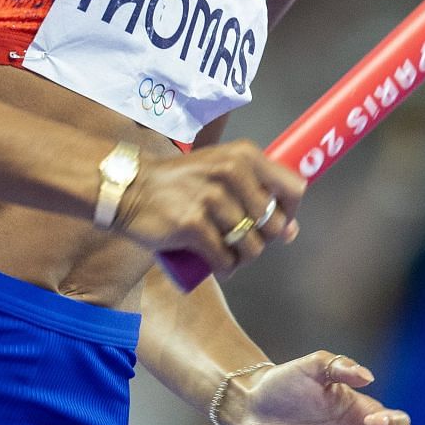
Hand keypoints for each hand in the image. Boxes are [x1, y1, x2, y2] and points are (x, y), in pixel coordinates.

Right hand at [113, 140, 304, 276]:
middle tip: (241, 241)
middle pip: (274, 225)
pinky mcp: (192, 224)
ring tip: (228, 253)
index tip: (273, 224)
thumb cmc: (181, 183)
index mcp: (244, 155)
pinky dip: (224, 268)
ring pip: (251, 247)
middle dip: (263, 241)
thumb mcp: (221, 171)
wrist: (131, 188)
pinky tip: (217, 264)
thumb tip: (291, 232)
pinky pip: (224, 260)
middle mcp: (231, 171)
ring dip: (243, 258)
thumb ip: (257, 192)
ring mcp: (211, 198)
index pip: (293, 189)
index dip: (289, 213)